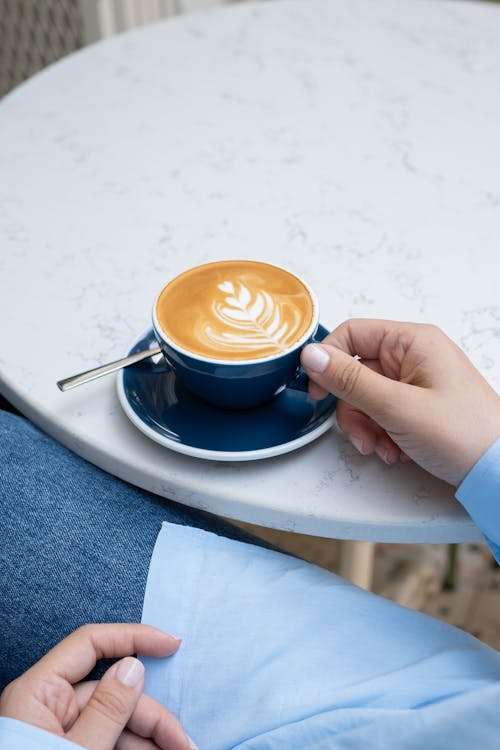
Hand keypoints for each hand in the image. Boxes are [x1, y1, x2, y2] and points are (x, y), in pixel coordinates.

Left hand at [0, 623, 196, 749]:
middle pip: (113, 692)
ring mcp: (56, 732)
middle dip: (152, 717)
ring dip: (149, 740)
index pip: (90, 644)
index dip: (134, 637)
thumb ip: (107, 709)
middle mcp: (47, 706)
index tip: (172, 644)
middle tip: (185, 745)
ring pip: (115, 721)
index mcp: (38, 692)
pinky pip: (107, 742)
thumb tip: (133, 667)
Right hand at [301, 319, 499, 485]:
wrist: (497, 472)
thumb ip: (349, 380)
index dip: (328, 361)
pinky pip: (381, 412)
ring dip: (366, 426)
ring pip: (365, 397)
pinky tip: (395, 450)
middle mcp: (414, 356)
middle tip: (362, 434)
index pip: (352, 334)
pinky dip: (381, 433)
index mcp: (413, 341)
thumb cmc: (464, 434)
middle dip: (353, 409)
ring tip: (382, 447)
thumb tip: (311, 355)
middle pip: (355, 372)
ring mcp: (416, 381)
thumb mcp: (397, 407)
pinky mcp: (417, 404)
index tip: (317, 391)